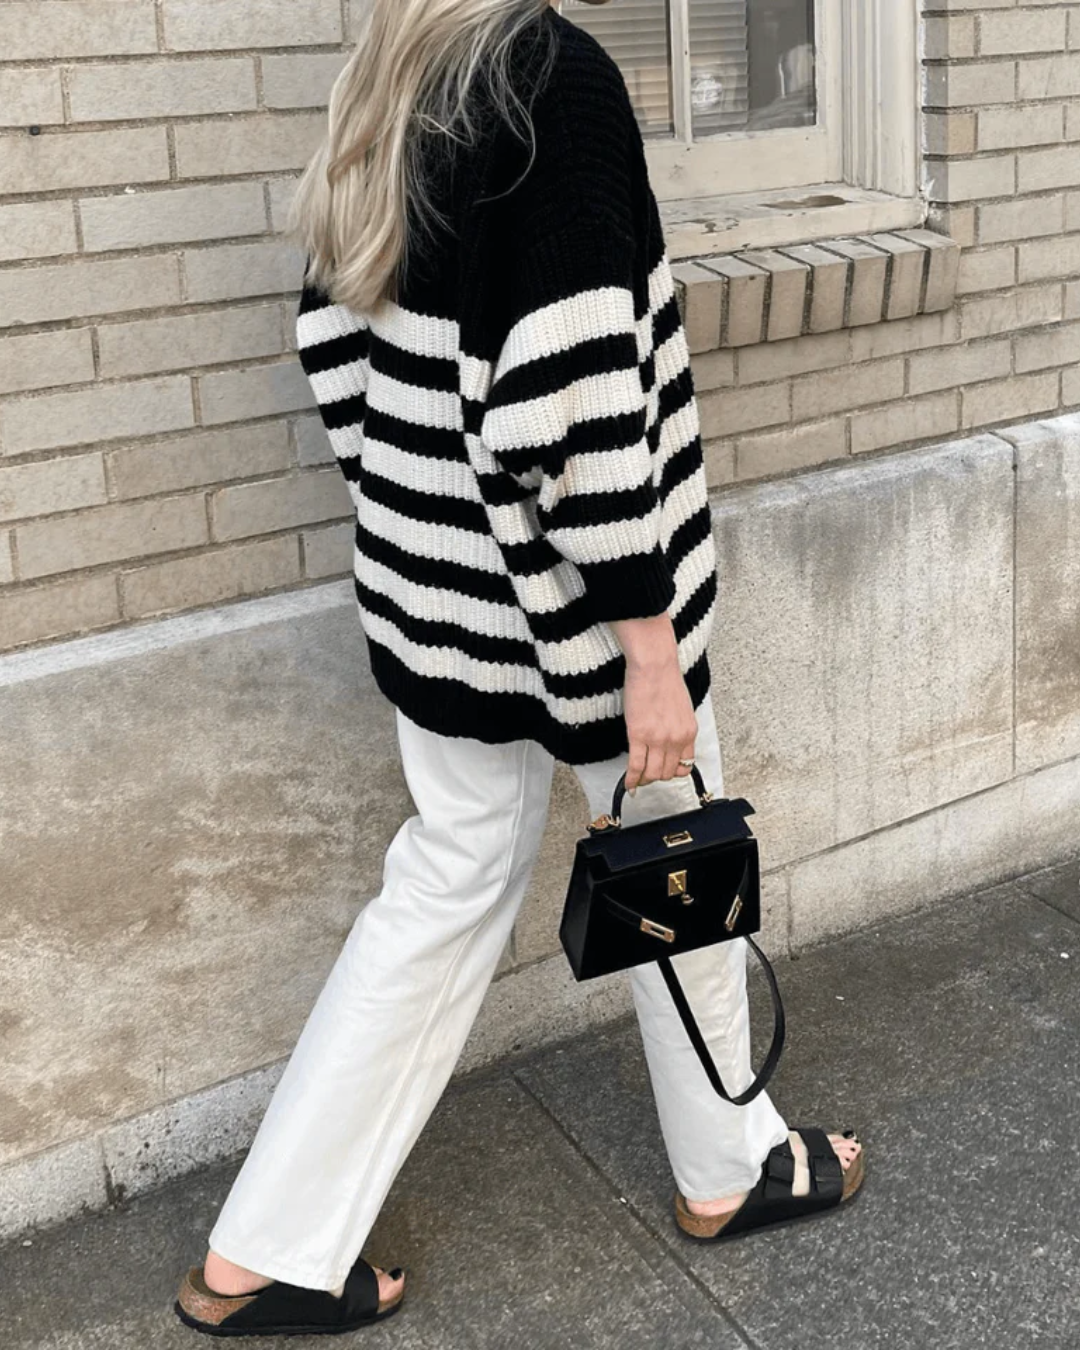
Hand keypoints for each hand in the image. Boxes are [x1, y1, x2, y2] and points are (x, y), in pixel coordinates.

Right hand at [609, 614, 697, 790]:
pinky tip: (627, 784)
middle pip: (667, 773)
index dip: (672, 772)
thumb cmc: (666, 679)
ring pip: (652, 774)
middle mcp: (676, 739)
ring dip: (643, 780)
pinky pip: (636, 766)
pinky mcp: (639, 735)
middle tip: (645, 775)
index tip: (663, 771)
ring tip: (636, 778)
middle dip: (656, 777)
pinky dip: (631, 779)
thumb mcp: (682, 709)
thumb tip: (669, 744)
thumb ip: (679, 728)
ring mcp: (658, 739)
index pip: (685, 765)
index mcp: (689, 732)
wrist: (654, 665)